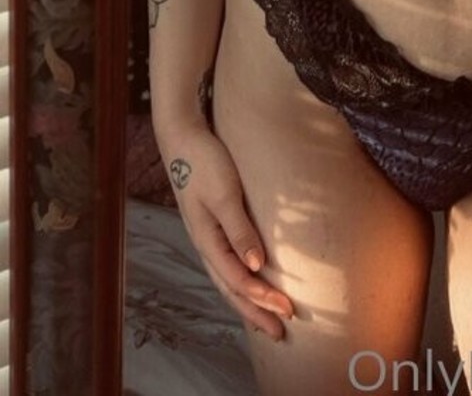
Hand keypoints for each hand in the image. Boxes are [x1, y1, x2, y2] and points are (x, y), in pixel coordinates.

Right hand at [157, 120, 294, 339]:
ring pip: (229, 281)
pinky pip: (228, 265)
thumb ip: (239, 230)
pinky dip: (241, 283)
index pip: (238, 281)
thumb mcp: (224, 194)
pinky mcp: (213, 227)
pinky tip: (253, 284)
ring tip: (268, 320)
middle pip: (232, 289)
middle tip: (281, 333)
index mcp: (207, 241)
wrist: (182, 138)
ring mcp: (208, 237)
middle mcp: (206, 245)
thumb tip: (257, 266)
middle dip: (256, 312)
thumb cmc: (205, 162)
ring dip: (249, 302)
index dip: (262, 299)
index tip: (287, 311)